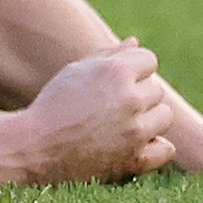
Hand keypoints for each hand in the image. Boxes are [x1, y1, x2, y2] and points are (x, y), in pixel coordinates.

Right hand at [15, 41, 176, 182]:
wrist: (36, 147)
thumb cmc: (54, 103)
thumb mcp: (76, 71)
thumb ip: (109, 55)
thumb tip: (135, 43)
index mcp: (115, 72)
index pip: (148, 60)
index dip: (133, 67)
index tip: (116, 79)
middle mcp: (130, 99)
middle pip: (156, 89)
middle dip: (138, 93)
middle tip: (111, 103)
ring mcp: (135, 132)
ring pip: (164, 116)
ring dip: (148, 118)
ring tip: (122, 122)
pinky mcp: (136, 159)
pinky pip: (166, 148)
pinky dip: (154, 145)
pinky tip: (134, 142)